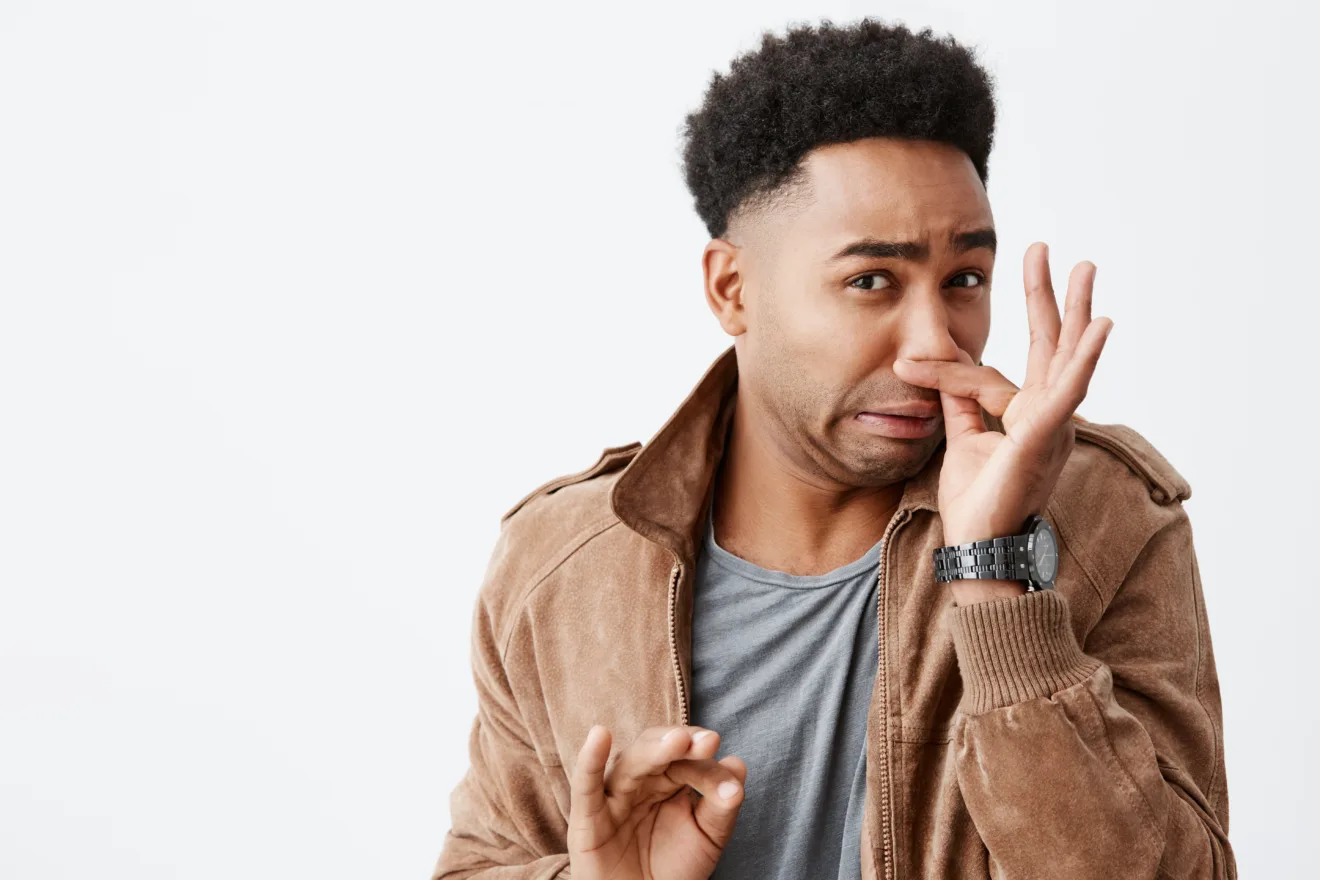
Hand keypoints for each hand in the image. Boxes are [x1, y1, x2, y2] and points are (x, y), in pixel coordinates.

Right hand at [568, 724, 747, 879]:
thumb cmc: (672, 867)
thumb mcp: (707, 837)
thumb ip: (721, 806)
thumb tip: (737, 765)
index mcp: (668, 778)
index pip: (686, 758)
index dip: (705, 761)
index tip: (727, 771)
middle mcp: (639, 780)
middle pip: (656, 750)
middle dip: (681, 743)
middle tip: (707, 742)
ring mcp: (613, 796)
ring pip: (630, 764)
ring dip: (653, 751)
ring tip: (677, 741)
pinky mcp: (587, 818)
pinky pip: (585, 786)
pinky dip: (589, 761)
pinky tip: (599, 736)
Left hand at [893, 242, 1112, 604]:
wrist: (978, 544)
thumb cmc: (978, 501)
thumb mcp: (962, 440)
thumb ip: (959, 403)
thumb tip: (940, 367)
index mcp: (1026, 415)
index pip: (990, 373)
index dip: (946, 366)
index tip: (909, 362)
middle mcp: (1047, 414)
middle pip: (1051, 345)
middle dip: (1051, 298)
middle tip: (1053, 252)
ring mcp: (1051, 424)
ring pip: (1066, 358)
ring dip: (1075, 311)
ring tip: (1084, 270)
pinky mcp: (1045, 435)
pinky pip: (1067, 390)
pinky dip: (1084, 357)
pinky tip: (1099, 326)